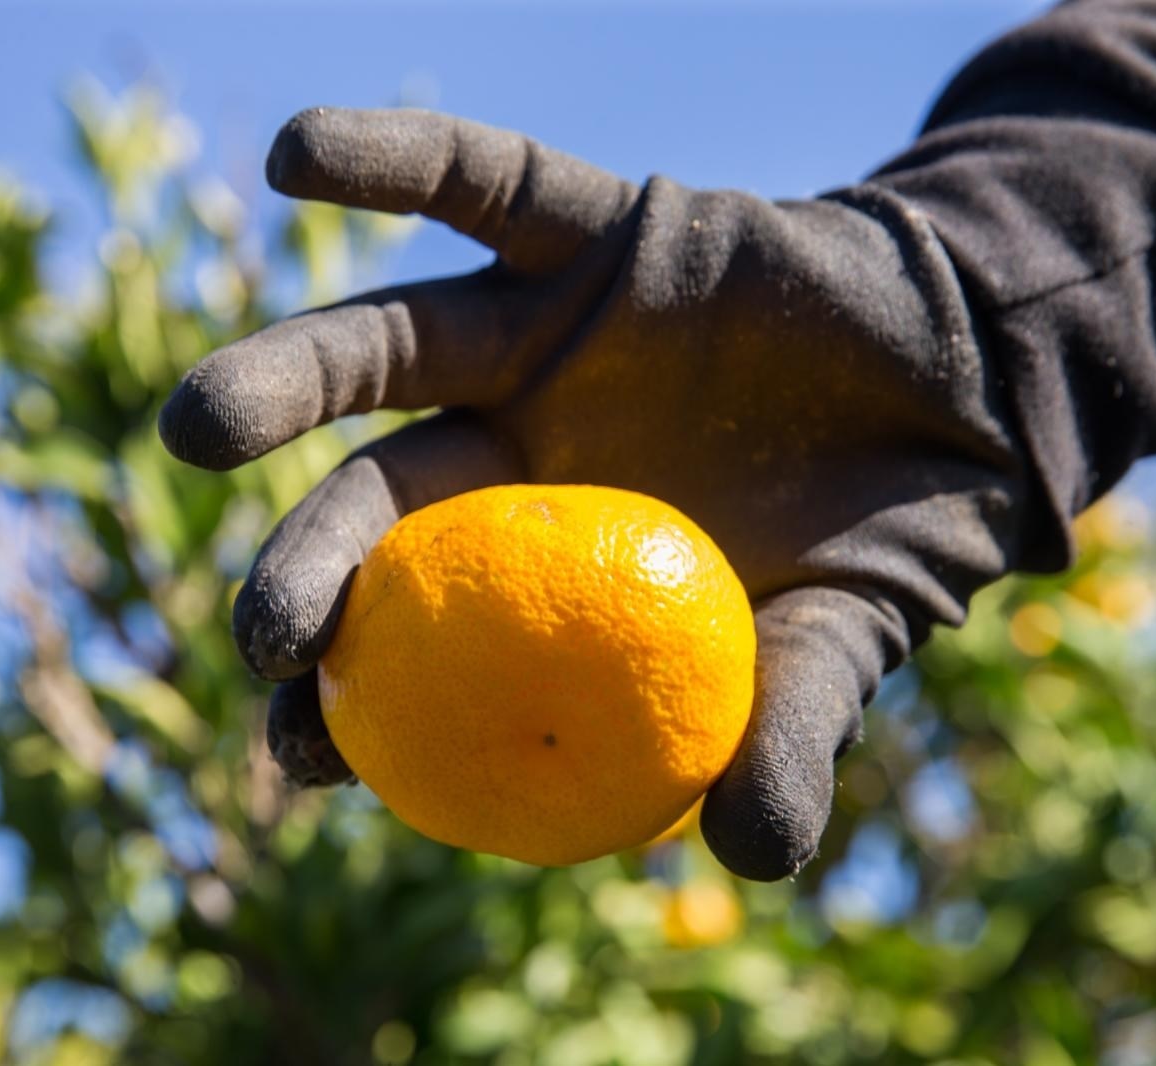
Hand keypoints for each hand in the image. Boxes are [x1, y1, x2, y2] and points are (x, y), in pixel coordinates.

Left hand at [159, 108, 1031, 879]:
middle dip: (303, 568)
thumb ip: (790, 730)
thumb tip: (757, 857)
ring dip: (283, 380)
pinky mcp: (587, 227)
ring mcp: (539, 333)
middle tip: (258, 642)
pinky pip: (479, 178)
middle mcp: (516, 445)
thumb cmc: (884, 529)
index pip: (420, 641)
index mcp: (548, 566)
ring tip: (193, 429)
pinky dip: (392, 159)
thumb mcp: (845, 641)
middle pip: (374, 502)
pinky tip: (298, 161)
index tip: (296, 760)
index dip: (346, 701)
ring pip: (383, 349)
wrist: (961, 381)